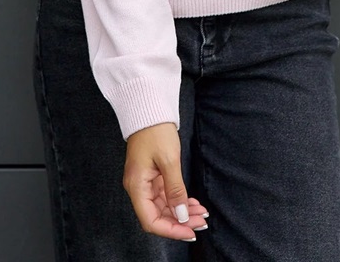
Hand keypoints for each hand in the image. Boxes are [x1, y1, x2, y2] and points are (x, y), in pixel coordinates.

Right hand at [124, 123, 208, 241]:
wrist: (150, 109)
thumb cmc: (156, 130)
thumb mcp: (169, 160)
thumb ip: (175, 190)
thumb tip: (182, 216)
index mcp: (137, 186)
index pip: (151, 220)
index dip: (171, 230)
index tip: (190, 231)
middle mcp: (138, 188)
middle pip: (158, 216)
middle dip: (181, 222)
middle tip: (202, 222)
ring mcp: (145, 182)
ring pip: (164, 207)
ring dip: (183, 212)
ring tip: (202, 213)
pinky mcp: (152, 176)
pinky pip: (166, 196)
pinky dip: (180, 200)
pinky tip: (194, 202)